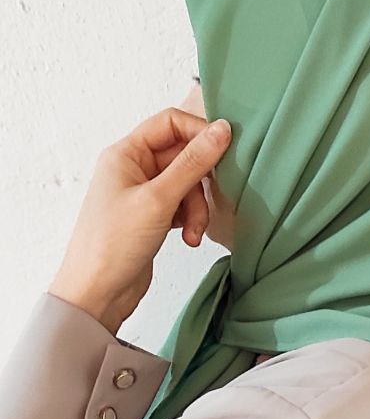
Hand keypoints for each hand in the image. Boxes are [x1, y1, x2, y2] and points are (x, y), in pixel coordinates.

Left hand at [48, 107, 232, 333]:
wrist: (95, 295)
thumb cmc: (112, 245)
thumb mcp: (159, 199)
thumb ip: (193, 162)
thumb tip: (222, 129)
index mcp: (126, 153)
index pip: (170, 122)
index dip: (199, 132)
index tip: (225, 148)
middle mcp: (134, 167)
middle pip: (184, 155)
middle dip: (201, 180)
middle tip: (213, 197)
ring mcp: (144, 192)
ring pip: (188, 183)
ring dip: (198, 207)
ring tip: (194, 230)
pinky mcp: (153, 215)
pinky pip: (184, 204)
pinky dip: (191, 219)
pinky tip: (189, 238)